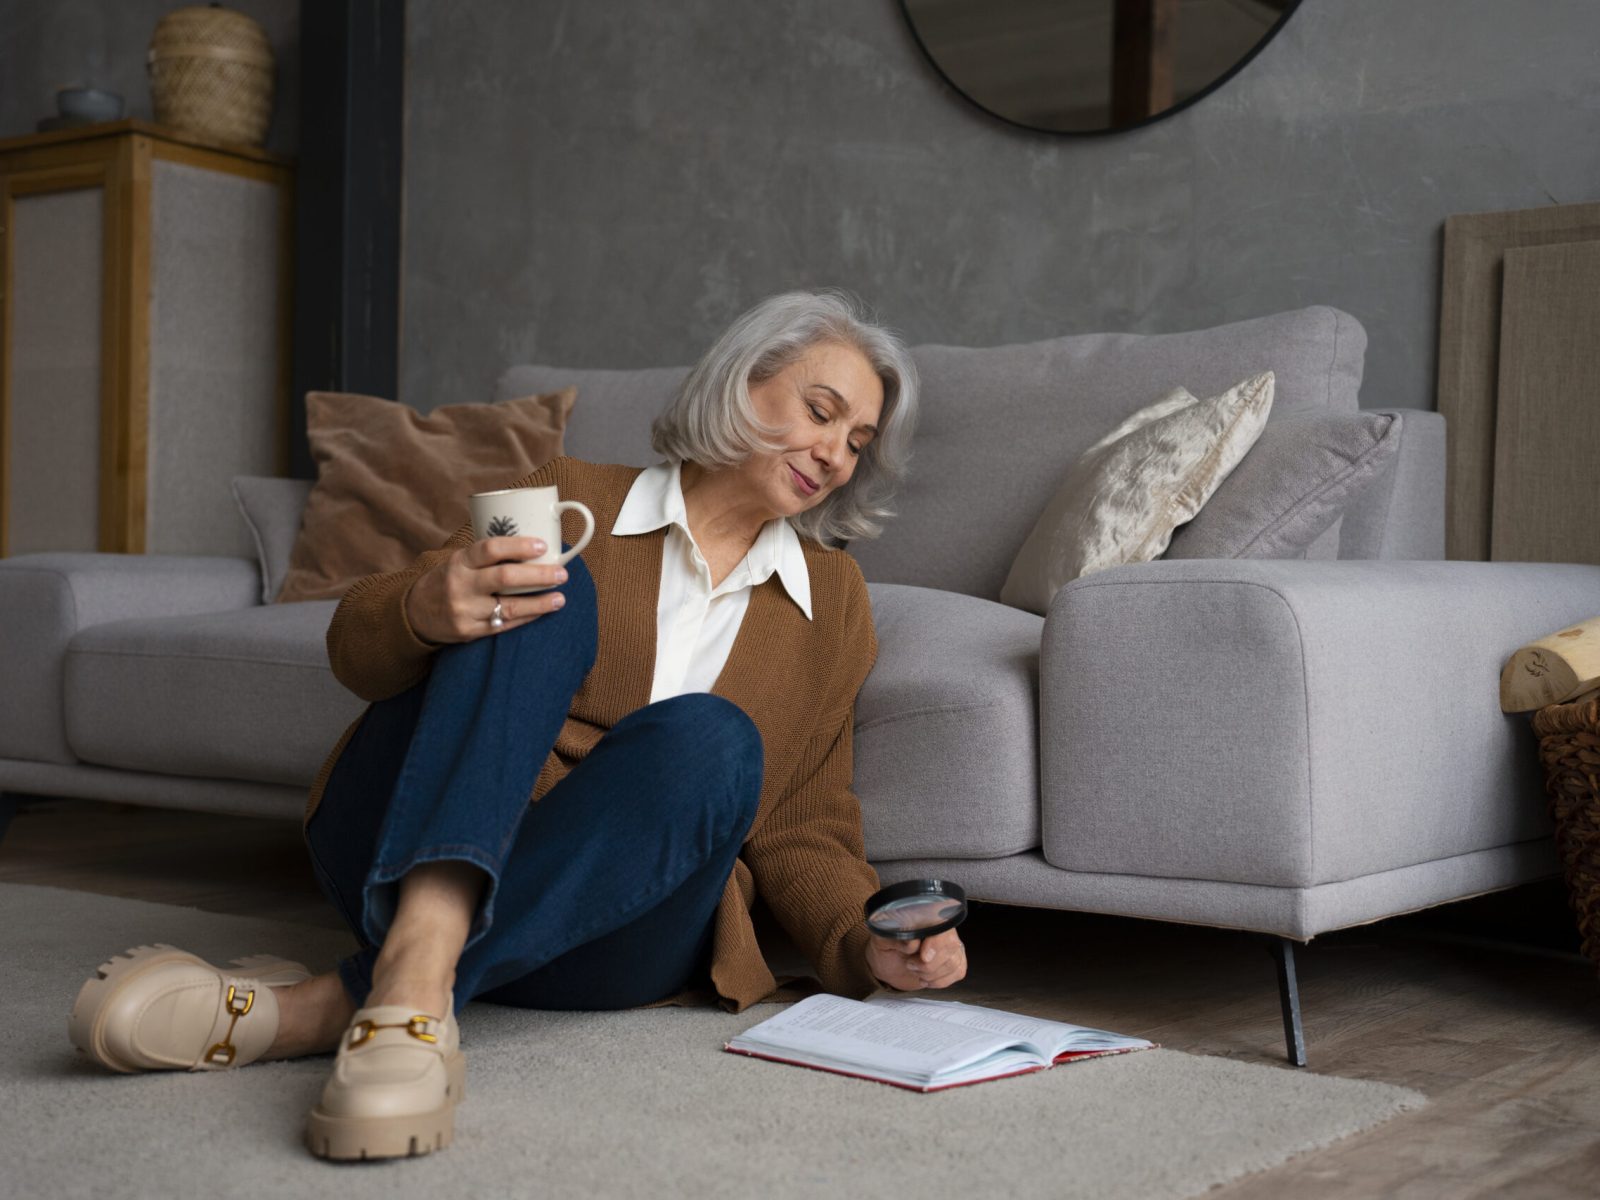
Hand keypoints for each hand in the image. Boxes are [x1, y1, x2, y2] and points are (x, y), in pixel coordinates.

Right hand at [404, 536, 570, 644]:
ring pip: (509, 606)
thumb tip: (535, 547)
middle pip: (504, 578)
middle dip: (538, 575)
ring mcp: (465, 610)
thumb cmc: (450, 580)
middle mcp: (461, 585)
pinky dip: (527, 616)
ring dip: (539, 602)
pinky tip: (543, 610)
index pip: (490, 549)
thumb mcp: (460, 561)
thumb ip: (488, 556)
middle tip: (562, 573)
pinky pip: (505, 624)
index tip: (542, 545)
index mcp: (460, 561)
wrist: (416, 613)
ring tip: (560, 598)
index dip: (518, 546)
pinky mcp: (470, 632)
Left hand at [866, 928, 966, 991]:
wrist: (888, 963)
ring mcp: (952, 944)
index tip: (923, 956)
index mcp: (926, 916)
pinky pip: (958, 972)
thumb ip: (895, 938)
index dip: (936, 943)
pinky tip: (926, 978)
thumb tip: (913, 943)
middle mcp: (944, 928)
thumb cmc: (886, 946)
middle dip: (928, 964)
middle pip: (951, 946)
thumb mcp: (883, 939)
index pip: (942, 925)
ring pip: (953, 962)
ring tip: (915, 970)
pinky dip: (939, 981)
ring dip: (931, 974)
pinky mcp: (956, 961)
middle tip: (909, 964)